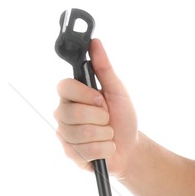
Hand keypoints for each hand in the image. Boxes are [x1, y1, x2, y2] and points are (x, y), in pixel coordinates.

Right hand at [54, 37, 138, 176]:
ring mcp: (65, 134)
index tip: (101, 99)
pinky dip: (104, 149)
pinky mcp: (70, 153)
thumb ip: (104, 67)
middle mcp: (64, 113)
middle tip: (107, 119)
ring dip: (104, 134)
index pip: (64, 87)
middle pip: (73, 113)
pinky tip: (106, 148)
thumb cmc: (123, 118)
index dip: (85, 95)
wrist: (131, 148)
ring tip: (108, 134)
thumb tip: (95, 42)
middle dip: (100, 118)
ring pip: (81, 133)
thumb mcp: (117, 90)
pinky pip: (85, 151)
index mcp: (72, 95)